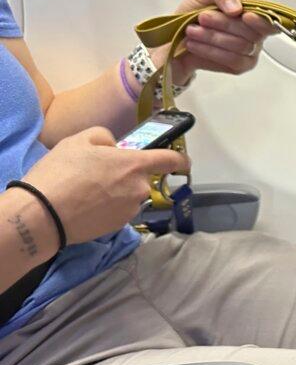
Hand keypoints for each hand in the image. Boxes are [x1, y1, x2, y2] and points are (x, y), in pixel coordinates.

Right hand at [21, 127, 189, 244]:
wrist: (43, 214)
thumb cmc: (61, 172)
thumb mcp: (79, 140)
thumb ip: (105, 137)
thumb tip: (115, 147)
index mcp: (135, 164)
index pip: (170, 160)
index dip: (180, 159)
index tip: (183, 161)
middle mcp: (140, 188)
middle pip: (142, 178)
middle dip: (126, 175)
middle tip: (97, 173)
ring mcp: (131, 209)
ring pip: (130, 195)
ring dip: (116, 191)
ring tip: (86, 190)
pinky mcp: (119, 226)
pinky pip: (119, 210)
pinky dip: (108, 206)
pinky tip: (86, 204)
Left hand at [156, 0, 277, 84]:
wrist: (174, 40)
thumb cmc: (192, 17)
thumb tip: (237, 8)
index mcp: (251, 15)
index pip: (269, 20)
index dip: (261, 20)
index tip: (245, 16)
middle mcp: (255, 34)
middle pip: (251, 32)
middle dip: (223, 24)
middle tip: (202, 18)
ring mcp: (250, 52)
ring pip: (240, 47)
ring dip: (212, 38)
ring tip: (192, 31)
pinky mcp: (240, 67)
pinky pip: (233, 60)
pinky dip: (211, 51)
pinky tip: (196, 45)